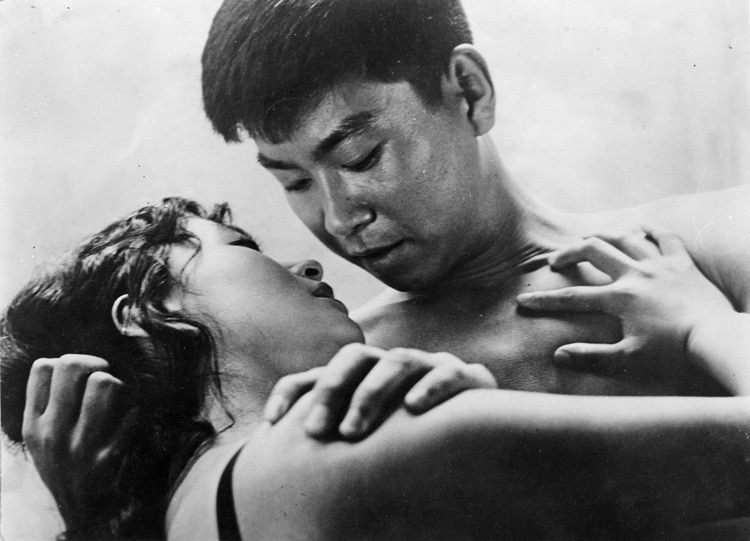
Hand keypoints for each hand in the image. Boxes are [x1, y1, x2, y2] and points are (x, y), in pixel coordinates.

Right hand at [22, 355, 136, 530]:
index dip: (66, 361)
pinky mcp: (108, 458)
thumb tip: (72, 362)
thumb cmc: (63, 464)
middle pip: (73, 365)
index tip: (81, 374)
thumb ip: (48, 403)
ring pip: (104, 383)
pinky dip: (137, 412)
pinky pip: (131, 417)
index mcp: (34, 424)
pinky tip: (133, 417)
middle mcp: (53, 433)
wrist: (78, 510)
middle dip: (95, 362)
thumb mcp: (41, 437)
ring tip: (120, 396)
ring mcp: (80, 446)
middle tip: (105, 375)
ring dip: (118, 384)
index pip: (44, 367)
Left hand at [263, 343, 495, 438]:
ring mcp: (430, 366)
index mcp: (363, 377)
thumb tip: (280, 450)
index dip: (292, 390)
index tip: (271, 421)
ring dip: (372, 393)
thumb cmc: (408, 442)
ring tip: (353, 432)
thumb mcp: (366, 441)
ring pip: (397, 361)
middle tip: (315, 432)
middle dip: (332, 391)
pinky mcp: (470, 377)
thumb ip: (334, 437)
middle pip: (355, 358)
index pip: (318, 373)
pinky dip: (433, 385)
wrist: (479, 435)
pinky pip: (452, 373)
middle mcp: (393, 365)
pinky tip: (415, 407)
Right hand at [516, 228, 734, 380]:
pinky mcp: (683, 263)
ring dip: (604, 235)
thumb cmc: (673, 353)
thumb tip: (558, 355)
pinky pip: (666, 237)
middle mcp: (635, 274)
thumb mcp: (628, 361)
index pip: (572, 298)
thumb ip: (591, 357)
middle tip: (556, 261)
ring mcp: (660, 265)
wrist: (717, 339)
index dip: (544, 300)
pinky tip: (641, 228)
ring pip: (625, 238)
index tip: (523, 301)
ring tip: (590, 239)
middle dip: (569, 253)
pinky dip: (652, 230)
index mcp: (619, 298)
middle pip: (594, 250)